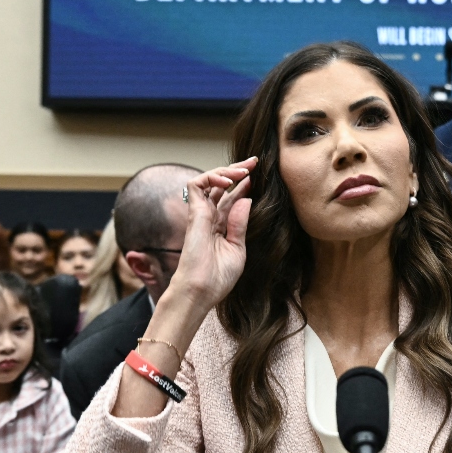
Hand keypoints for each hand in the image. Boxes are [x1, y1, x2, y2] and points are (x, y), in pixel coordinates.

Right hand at [167, 158, 254, 310]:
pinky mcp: (193, 213)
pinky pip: (197, 185)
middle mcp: (210, 218)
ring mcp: (201, 214)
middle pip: (221, 186)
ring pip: (209, 180)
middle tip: (254, 161)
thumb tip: (247, 198)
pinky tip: (229, 182)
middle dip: (237, 170)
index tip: (257, 177)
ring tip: (244, 170)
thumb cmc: (218, 278)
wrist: (201, 290)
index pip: (231, 199)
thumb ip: (240, 224)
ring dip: (226, 171)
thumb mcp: (238, 249)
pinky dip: (212, 177)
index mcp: (221, 227)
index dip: (243, 185)